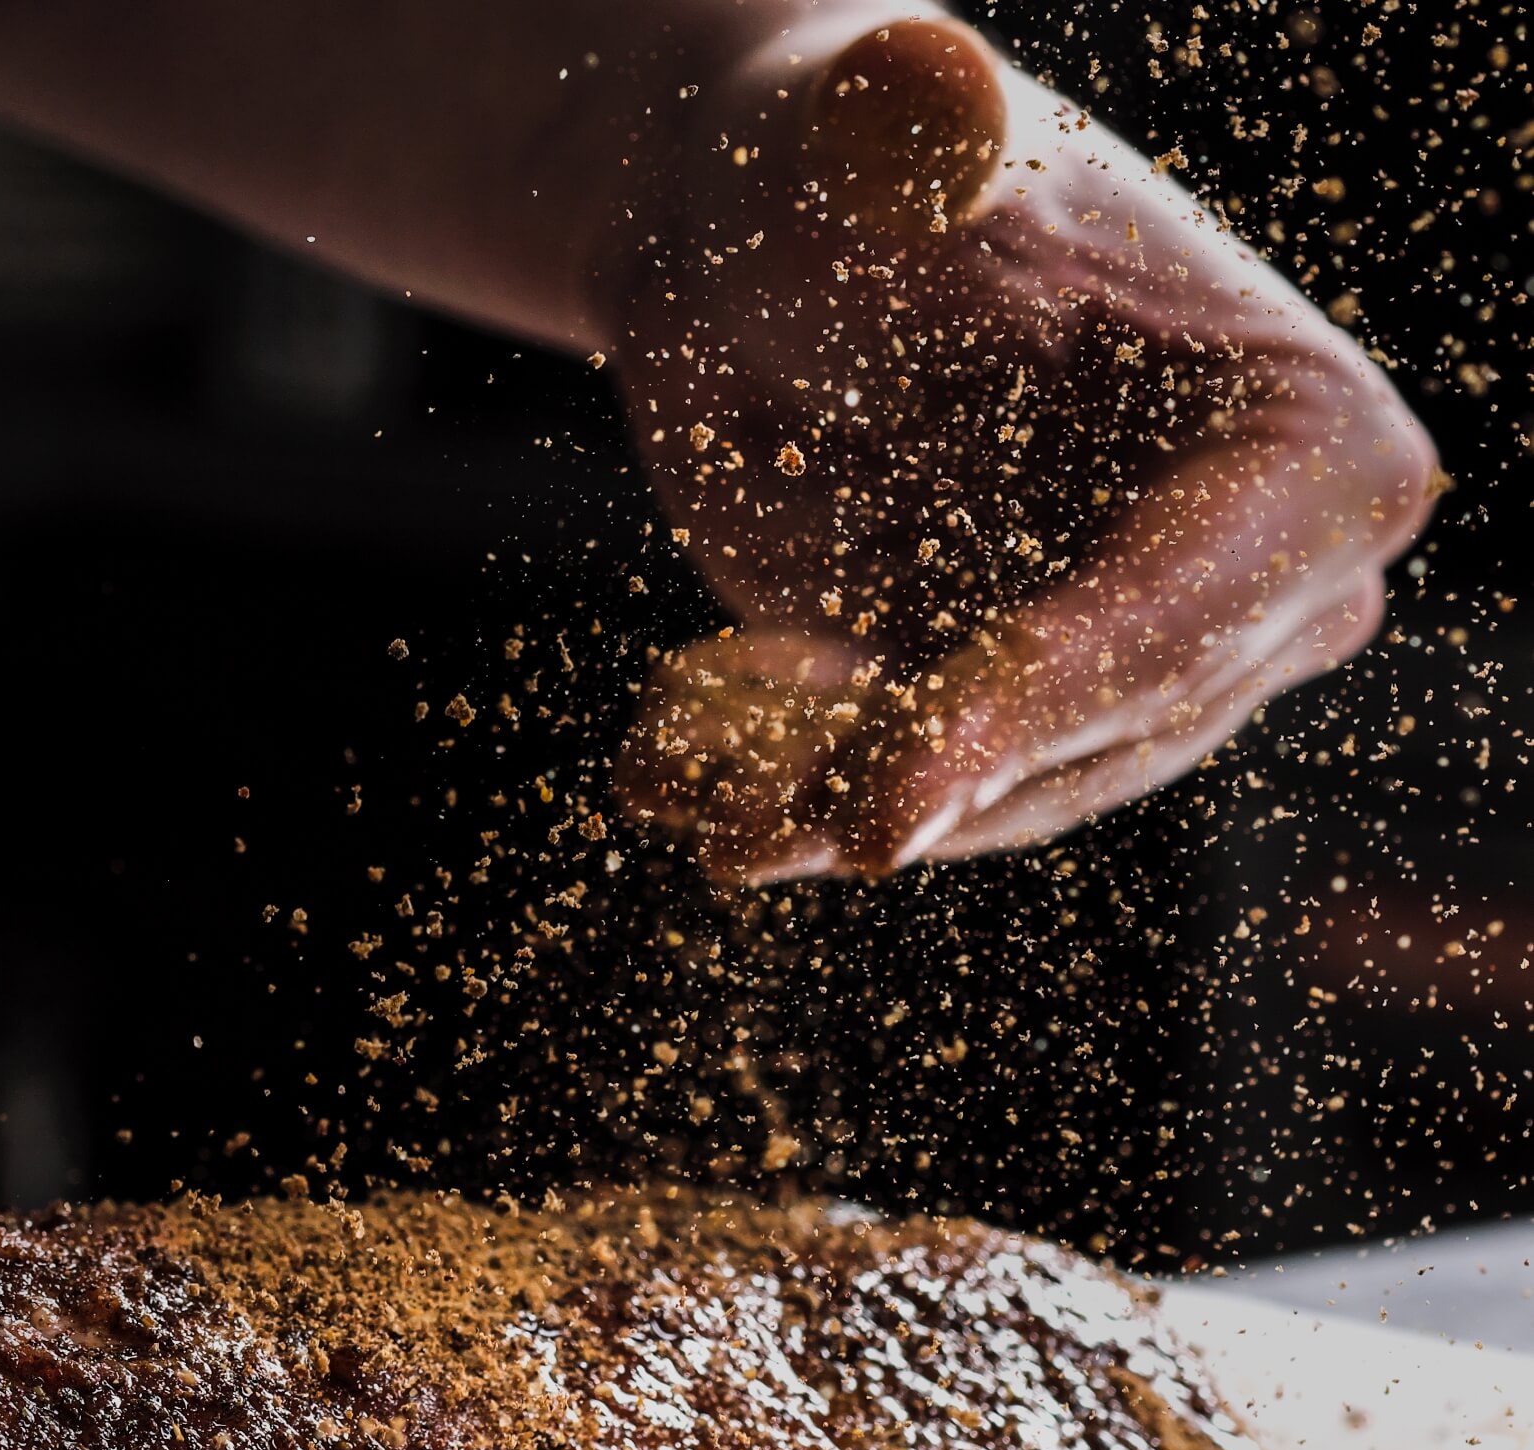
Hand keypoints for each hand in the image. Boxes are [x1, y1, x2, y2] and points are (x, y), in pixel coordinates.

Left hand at [609, 16, 1438, 880]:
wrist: (762, 236)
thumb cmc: (852, 161)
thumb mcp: (898, 140)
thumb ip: (920, 159)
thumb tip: (921, 98)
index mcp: (1297, 445)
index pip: (1193, 606)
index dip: (1047, 696)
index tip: (905, 779)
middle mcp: (1235, 591)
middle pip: (1094, 739)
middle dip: (927, 789)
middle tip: (774, 836)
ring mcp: (1112, 662)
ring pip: (980, 793)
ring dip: (826, 809)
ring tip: (693, 807)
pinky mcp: (987, 702)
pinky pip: (893, 778)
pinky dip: (780, 784)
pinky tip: (667, 776)